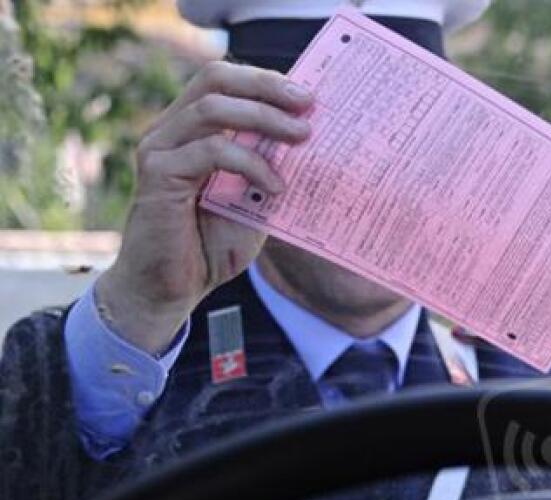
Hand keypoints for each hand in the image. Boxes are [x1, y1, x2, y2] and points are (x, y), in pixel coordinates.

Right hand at [97, 61, 313, 354]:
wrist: (171, 290)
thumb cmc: (209, 246)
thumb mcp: (253, 200)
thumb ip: (270, 167)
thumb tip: (313, 141)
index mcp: (190, 129)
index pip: (225, 81)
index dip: (265, 81)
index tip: (308, 96)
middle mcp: (169, 130)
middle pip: (215, 79)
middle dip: (267, 86)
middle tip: (308, 103)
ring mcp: (159, 148)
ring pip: (213, 108)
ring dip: (264, 118)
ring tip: (302, 137)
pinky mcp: (158, 174)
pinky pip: (211, 151)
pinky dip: (250, 163)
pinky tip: (276, 186)